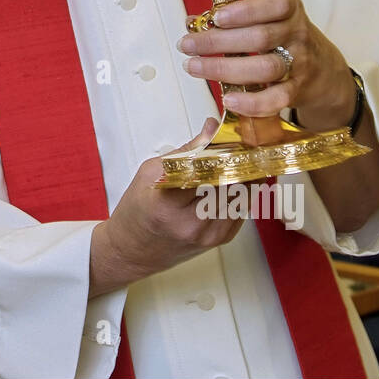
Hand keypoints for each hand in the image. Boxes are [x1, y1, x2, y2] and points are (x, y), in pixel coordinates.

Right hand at [90, 118, 248, 296]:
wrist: (133, 250)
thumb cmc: (137, 212)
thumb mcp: (149, 173)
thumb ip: (186, 151)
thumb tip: (210, 129)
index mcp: (168, 202)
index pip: (208, 168)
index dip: (224, 149)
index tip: (230, 134)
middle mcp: (192, 222)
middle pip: (231, 182)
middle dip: (239, 159)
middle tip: (243, 141)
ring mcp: (210, 234)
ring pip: (243, 195)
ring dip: (246, 174)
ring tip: (243, 157)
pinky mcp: (221, 239)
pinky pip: (242, 208)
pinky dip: (243, 191)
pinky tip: (239, 178)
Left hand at [176, 0, 356, 131]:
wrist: (323, 70)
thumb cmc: (283, 36)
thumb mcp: (267, 16)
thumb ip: (234, 17)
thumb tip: (192, 21)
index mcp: (289, 8)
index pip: (275, 4)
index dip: (245, 11)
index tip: (216, 18)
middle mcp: (297, 33)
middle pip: (259, 38)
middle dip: (217, 42)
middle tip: (186, 45)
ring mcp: (299, 63)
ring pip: (264, 68)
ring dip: (224, 69)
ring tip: (194, 67)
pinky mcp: (297, 90)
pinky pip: (276, 98)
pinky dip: (251, 102)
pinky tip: (228, 99)